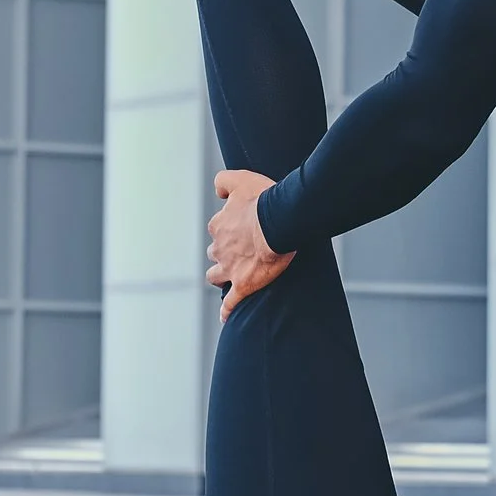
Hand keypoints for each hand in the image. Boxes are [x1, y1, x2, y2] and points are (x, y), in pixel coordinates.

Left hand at [206, 170, 294, 318]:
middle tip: (240, 252)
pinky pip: (230, 303)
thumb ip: (224, 181)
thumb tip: (218, 191)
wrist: (279, 221)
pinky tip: (225, 316)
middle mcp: (219, 247)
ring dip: (221, 276)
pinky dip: (226, 310)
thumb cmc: (264, 199)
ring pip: (216, 276)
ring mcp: (230, 268)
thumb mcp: (241, 179)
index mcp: (219, 225)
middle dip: (223, 254)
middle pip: (215, 254)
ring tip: (232, 277)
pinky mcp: (243, 285)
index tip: (243, 229)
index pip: (218, 230)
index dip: (229, 230)